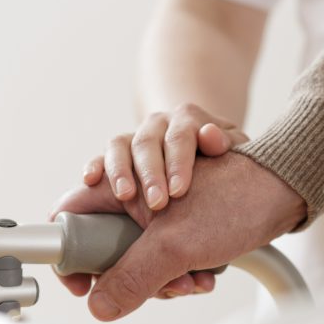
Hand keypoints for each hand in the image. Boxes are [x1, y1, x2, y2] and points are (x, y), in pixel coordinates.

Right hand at [52, 153, 305, 320]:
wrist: (286, 189)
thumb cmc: (236, 197)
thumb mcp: (177, 242)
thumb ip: (133, 274)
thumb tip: (99, 307)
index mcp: (124, 183)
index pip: (73, 214)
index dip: (69, 251)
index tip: (82, 284)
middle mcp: (136, 196)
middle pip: (107, 246)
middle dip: (131, 275)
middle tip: (158, 288)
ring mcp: (160, 214)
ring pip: (141, 259)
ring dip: (163, 280)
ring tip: (193, 281)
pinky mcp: (183, 229)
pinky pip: (168, 260)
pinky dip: (182, 274)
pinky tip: (205, 277)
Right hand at [82, 103, 247, 209]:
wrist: (202, 141)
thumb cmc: (222, 153)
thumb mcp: (234, 146)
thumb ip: (226, 141)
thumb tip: (211, 135)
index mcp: (187, 119)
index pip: (181, 137)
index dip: (178, 163)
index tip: (179, 191)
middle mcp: (158, 123)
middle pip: (148, 143)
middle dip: (151, 174)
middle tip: (157, 204)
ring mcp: (137, 136)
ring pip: (120, 145)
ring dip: (120, 171)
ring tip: (125, 195)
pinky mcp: (121, 152)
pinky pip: (103, 154)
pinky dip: (96, 165)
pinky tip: (89, 180)